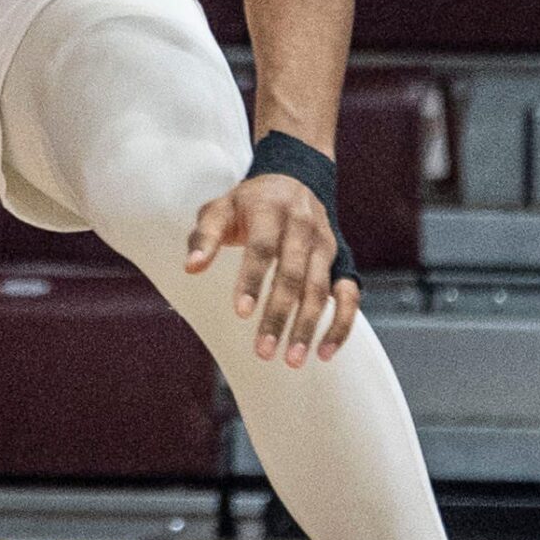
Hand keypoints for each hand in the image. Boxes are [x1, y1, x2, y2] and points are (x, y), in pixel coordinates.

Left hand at [187, 172, 359, 368]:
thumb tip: (191, 267)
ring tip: (291, 359)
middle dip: (279, 315)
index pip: (262, 248)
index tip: (241, 313)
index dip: (252, 280)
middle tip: (264, 351)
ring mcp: (326, 245)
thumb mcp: (220, 209)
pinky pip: (349, 295)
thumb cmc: (248, 203)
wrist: (294, 180)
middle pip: (293, 275)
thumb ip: (204, 237)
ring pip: (321, 289)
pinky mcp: (342, 260)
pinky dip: (340, 324)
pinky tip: (324, 352)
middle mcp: (303, 227)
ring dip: (308, 327)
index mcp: (270, 210)